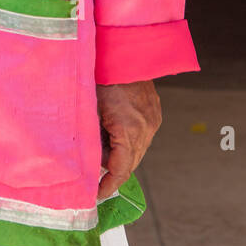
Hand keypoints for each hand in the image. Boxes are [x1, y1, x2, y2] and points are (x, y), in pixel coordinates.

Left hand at [95, 79, 161, 201]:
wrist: (125, 53)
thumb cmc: (102, 76)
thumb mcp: (90, 108)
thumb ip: (91, 137)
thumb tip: (90, 158)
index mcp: (128, 129)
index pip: (120, 169)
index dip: (108, 184)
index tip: (97, 193)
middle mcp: (145, 128)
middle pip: (131, 163)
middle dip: (114, 172)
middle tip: (95, 177)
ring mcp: (152, 121)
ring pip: (137, 151)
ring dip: (121, 156)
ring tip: (101, 151)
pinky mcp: (155, 114)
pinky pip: (142, 137)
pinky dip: (129, 143)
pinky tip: (113, 135)